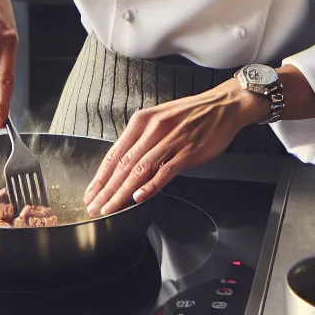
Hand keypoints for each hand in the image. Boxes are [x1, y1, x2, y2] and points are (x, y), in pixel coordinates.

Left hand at [83, 78, 267, 216]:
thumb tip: (126, 166)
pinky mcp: (187, 151)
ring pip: (140, 170)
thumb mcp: (160, 119)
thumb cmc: (192, 114)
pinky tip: (138, 198)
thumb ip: (143, 141)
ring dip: (121, 192)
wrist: (223, 106)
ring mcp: (170, 141)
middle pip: (123, 165)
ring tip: (109, 208)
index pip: (115, 153)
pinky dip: (150, 186)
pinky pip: (165, 171)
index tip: (91, 193)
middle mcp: (152, 130)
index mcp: (142, 121)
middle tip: (94, 207)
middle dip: (106, 189)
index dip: (101, 176)